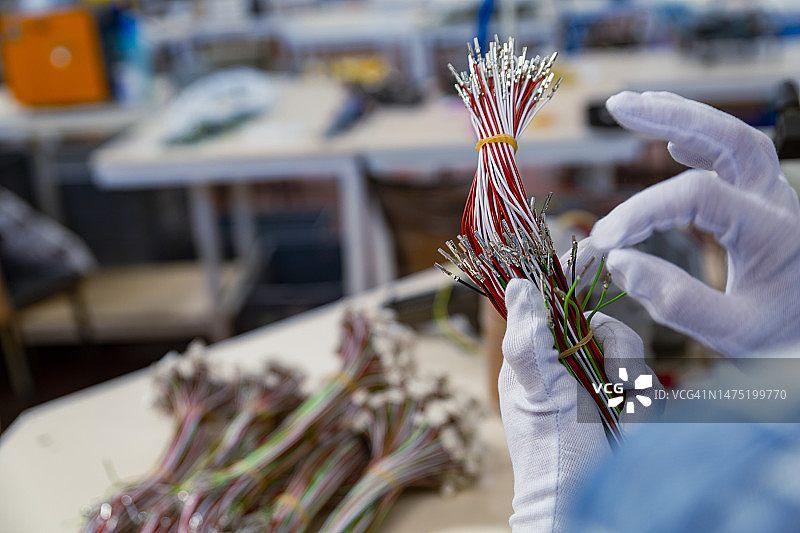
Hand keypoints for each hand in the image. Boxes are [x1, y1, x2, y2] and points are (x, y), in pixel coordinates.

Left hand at [500, 279, 660, 531]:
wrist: (584, 499)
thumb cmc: (551, 451)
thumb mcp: (535, 388)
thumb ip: (528, 336)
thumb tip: (520, 284)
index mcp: (537, 357)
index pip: (554, 304)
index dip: (571, 278)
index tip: (592, 251)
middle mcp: (568, 365)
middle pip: (605, 326)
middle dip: (617, 351)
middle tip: (615, 380)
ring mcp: (599, 385)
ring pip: (630, 354)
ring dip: (632, 381)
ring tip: (624, 409)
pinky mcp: (627, 403)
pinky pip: (646, 385)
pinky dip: (644, 403)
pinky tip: (633, 421)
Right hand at [590, 91, 799, 356]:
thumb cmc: (787, 336)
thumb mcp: (734, 333)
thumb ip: (676, 301)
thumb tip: (619, 262)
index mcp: (773, 230)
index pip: (696, 197)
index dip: (642, 211)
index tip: (603, 242)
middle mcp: (778, 200)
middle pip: (729, 137)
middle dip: (671, 115)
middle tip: (618, 106)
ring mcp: (775, 195)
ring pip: (732, 137)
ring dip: (682, 117)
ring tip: (632, 107)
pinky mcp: (766, 201)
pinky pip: (735, 157)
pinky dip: (701, 142)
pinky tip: (671, 143)